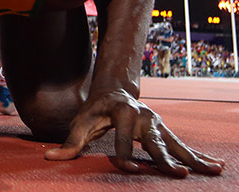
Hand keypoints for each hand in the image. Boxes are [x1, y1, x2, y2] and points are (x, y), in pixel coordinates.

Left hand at [45, 89, 224, 176]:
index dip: (122, 154)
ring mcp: (156, 123)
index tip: (126, 169)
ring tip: (211, 171)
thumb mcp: (81, 121)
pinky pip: (182, 145)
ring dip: (192, 158)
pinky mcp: (163, 130)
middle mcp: (142, 117)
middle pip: (153, 141)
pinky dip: (199, 156)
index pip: (122, 138)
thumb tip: (49, 158)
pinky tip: (216, 167)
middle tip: (177, 174)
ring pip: (174, 143)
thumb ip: (70, 142)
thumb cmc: (95, 110)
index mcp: (121, 113)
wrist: (113, 90)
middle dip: (164, 158)